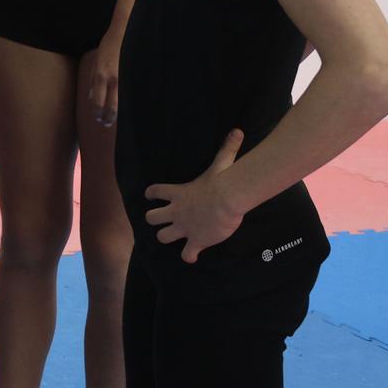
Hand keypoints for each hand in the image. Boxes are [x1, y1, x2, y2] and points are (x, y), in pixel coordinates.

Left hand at [84, 21, 123, 127]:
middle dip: (109, 118)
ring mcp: (125, 77)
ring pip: (124, 101)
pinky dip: (132, 99)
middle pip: (112, 107)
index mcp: (100, 75)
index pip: (98, 102)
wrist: (123, 30)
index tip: (99, 119)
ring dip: (122, 112)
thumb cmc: (109, 46)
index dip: (99, 113)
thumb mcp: (95, 61)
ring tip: (121, 118)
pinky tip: (133, 104)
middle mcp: (113, 78)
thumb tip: (90, 97)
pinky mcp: (135, 74)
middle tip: (108, 123)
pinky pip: (133, 91)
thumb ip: (92, 80)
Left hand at [143, 130, 249, 262]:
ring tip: (173, 237)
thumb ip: (227, 148)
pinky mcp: (196, 242)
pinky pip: (186, 254)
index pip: (154, 192)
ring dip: (166, 237)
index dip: (151, 193)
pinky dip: (188, 256)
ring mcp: (184, 228)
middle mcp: (176, 212)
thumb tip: (237, 131)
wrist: (227, 201)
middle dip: (154, 219)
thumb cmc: (223, 181)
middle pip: (151, 218)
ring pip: (162, 237)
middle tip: (161, 219)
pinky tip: (192, 256)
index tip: (150, 195)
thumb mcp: (222, 162)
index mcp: (178, 193)